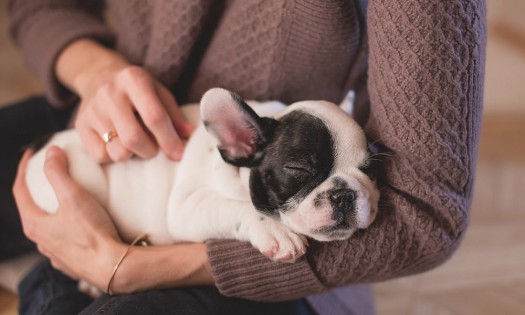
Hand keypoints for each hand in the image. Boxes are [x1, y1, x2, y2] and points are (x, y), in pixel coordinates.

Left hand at [13, 147, 213, 292]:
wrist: (112, 266)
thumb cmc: (92, 233)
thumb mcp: (73, 196)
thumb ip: (59, 172)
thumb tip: (51, 152)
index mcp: (35, 224)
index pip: (20, 191)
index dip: (23, 169)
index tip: (31, 154)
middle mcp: (40, 241)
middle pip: (32, 209)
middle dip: (37, 190)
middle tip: (49, 174)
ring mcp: (55, 254)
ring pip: (48, 227)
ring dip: (52, 210)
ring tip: (66, 199)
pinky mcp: (71, 262)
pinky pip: (64, 240)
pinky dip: (67, 226)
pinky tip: (79, 224)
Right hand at [57, 39, 194, 162]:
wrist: (98, 76)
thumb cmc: (137, 89)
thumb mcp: (159, 93)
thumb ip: (174, 115)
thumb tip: (192, 135)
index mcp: (134, 80)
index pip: (154, 117)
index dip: (169, 140)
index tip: (178, 154)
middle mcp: (110, 93)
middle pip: (133, 138)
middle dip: (150, 151)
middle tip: (154, 148)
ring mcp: (92, 110)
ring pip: (117, 151)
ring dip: (132, 155)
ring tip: (136, 144)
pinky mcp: (80, 125)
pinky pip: (100, 156)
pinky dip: (114, 156)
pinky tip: (118, 143)